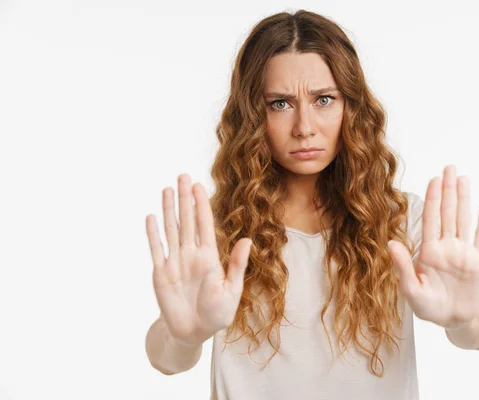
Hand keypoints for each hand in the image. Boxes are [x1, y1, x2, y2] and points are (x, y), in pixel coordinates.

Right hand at [145, 174, 252, 346]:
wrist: (194, 332)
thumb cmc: (217, 313)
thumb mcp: (231, 290)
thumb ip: (236, 264)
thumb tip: (247, 240)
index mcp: (209, 257)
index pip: (205, 224)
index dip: (201, 205)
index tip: (199, 186)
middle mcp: (191, 254)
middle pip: (187, 220)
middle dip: (185, 198)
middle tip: (183, 175)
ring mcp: (175, 262)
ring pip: (171, 229)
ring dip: (168, 209)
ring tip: (167, 188)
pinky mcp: (160, 273)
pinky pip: (156, 249)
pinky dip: (153, 233)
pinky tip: (151, 216)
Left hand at [388, 165, 478, 329]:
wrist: (453, 320)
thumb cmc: (428, 307)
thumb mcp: (411, 290)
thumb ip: (403, 266)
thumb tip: (391, 243)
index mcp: (429, 251)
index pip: (430, 219)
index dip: (432, 198)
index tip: (434, 179)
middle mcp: (446, 246)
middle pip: (447, 212)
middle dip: (448, 190)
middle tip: (449, 167)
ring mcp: (463, 252)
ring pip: (463, 219)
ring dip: (464, 198)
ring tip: (464, 177)